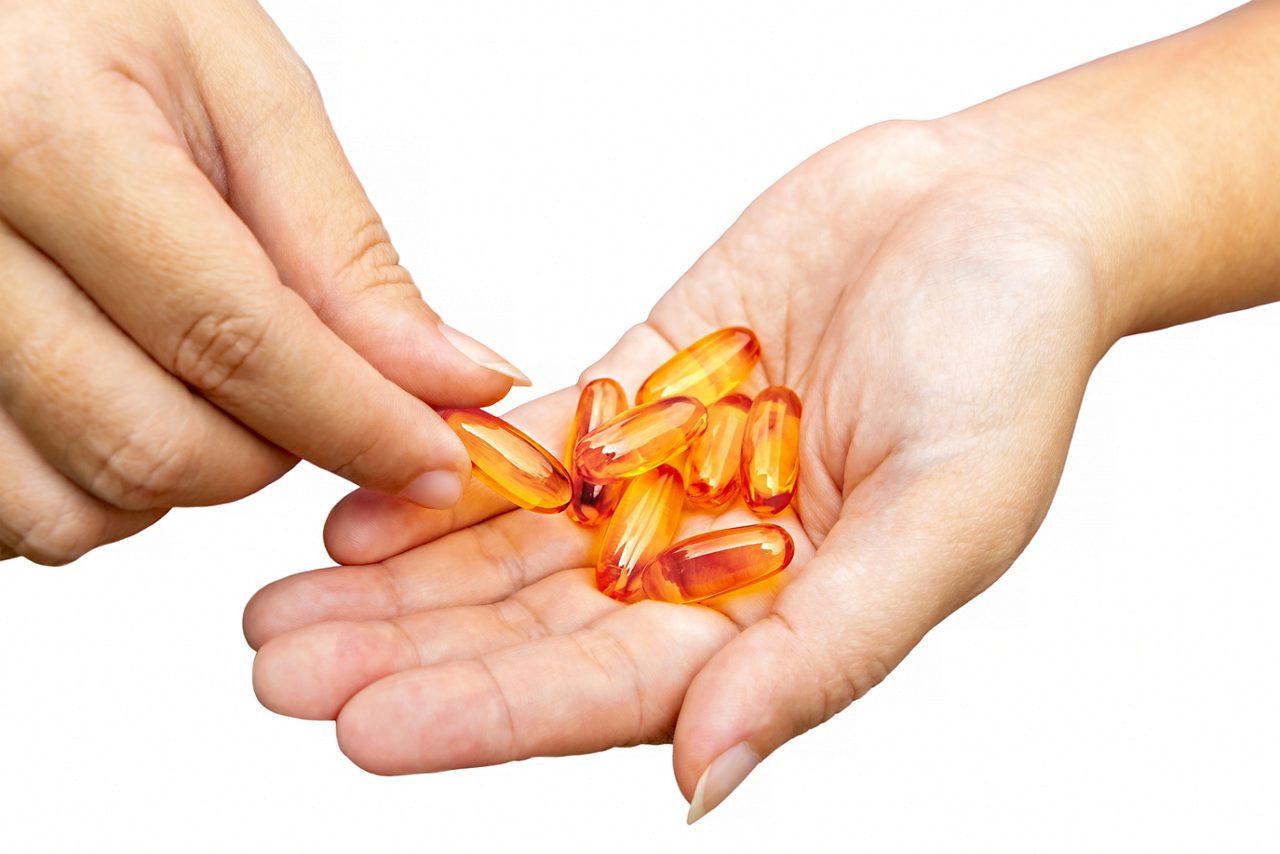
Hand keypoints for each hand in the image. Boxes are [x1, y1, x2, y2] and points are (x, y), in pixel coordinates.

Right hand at [0, 0, 524, 563]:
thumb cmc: (90, 16)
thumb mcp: (242, 90)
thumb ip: (344, 253)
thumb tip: (449, 379)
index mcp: (40, 140)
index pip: (232, 341)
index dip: (354, 424)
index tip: (432, 461)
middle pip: (158, 445)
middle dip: (277, 453)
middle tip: (312, 390)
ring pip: (81, 506)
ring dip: (185, 478)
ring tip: (202, 372)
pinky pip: (11, 515)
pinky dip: (97, 491)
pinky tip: (125, 399)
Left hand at [244, 118, 1108, 818]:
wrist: (993, 210)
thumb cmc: (1007, 359)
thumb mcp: (945, 517)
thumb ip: (828, 648)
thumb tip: (706, 772)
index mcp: (780, 620)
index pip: (611, 690)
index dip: (488, 714)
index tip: (368, 729)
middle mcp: (710, 563)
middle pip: (534, 627)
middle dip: (408, 652)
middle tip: (281, 667)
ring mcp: (669, 476)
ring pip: (514, 544)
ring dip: (400, 575)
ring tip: (283, 601)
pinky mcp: (644, 390)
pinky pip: (533, 445)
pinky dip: (451, 474)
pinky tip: (361, 504)